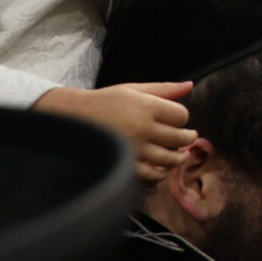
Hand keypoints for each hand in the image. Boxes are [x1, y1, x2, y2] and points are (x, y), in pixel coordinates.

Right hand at [39, 82, 193, 179]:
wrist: (71, 119)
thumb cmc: (104, 102)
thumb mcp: (133, 89)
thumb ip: (163, 89)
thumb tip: (190, 85)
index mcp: (145, 106)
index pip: (181, 115)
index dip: (182, 118)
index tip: (177, 119)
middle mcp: (141, 127)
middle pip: (180, 138)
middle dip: (187, 138)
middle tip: (188, 138)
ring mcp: (133, 149)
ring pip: (170, 159)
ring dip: (178, 158)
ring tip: (180, 155)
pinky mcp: (124, 165)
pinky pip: (152, 175)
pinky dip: (160, 173)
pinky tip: (161, 168)